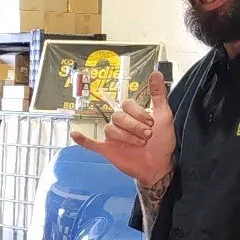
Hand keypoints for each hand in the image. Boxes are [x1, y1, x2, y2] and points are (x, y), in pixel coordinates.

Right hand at [73, 68, 174, 188]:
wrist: (160, 166)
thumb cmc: (163, 142)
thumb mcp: (164, 115)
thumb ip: (158, 94)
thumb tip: (156, 73)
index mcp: (131, 113)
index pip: (126, 104)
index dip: (138, 113)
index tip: (151, 123)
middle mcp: (120, 123)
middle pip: (118, 116)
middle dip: (134, 126)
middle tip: (148, 135)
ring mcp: (113, 137)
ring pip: (110, 129)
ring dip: (126, 136)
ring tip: (140, 144)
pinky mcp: (108, 150)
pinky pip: (91, 143)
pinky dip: (83, 139)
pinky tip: (75, 134)